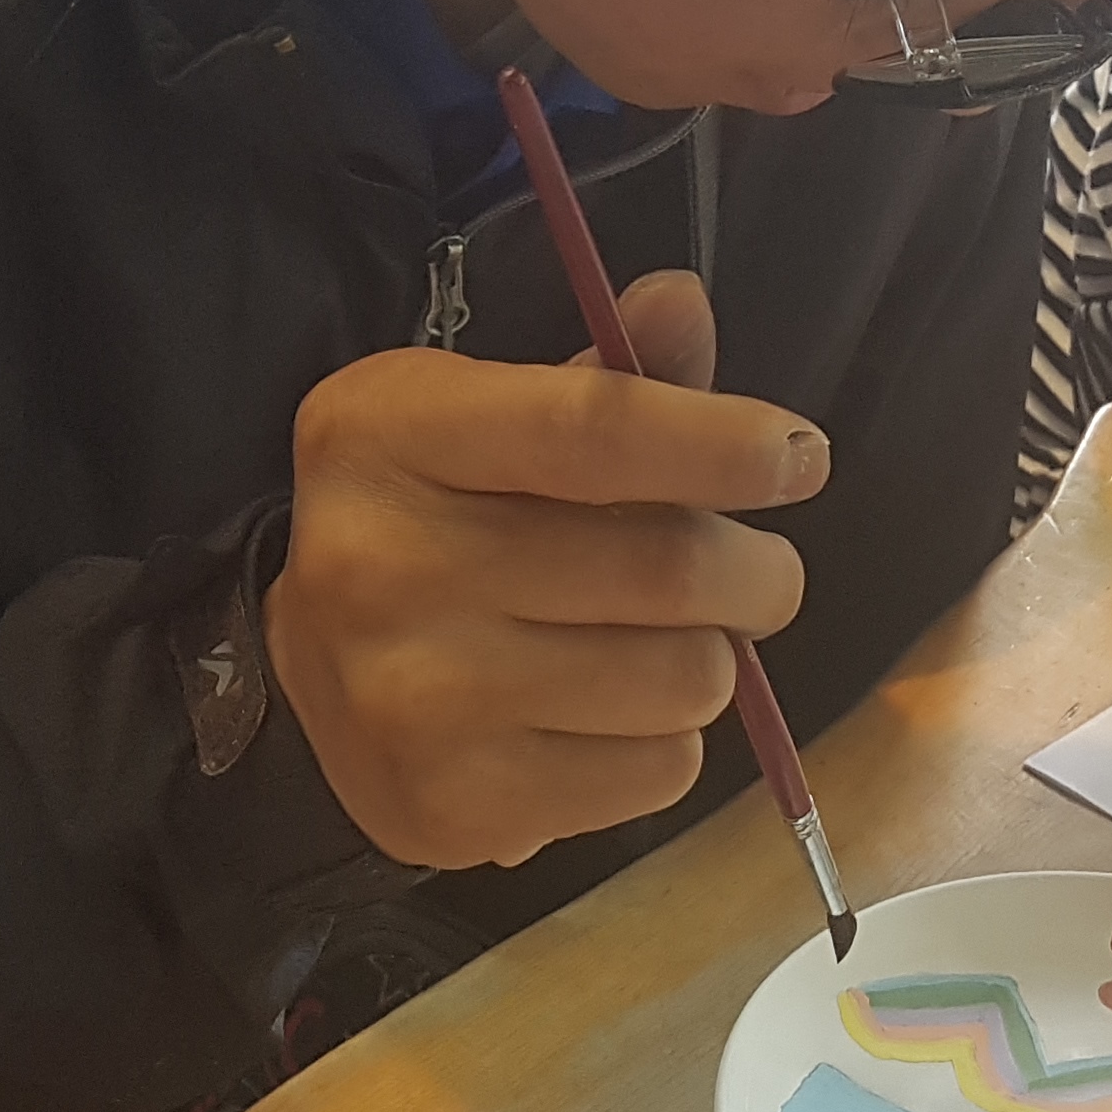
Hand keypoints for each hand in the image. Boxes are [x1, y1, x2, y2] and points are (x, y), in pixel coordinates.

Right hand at [266, 270, 826, 870]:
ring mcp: (411, 699)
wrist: (312, 685)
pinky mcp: (455, 806)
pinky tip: (608, 716)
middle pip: (665, 569)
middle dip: (755, 571)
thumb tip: (678, 305)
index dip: (720, 444)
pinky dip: (665, 744)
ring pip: (682, 680)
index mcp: (384, 433)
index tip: (799, 458)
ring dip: (712, 661)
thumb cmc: (435, 524)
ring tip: (665, 643)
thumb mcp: (491, 419)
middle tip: (756, 574)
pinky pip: (656, 774)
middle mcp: (380, 564)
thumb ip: (603, 373)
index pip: (593, 430)